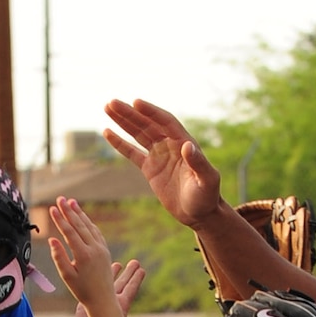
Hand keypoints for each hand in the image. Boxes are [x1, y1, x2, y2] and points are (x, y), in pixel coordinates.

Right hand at [47, 197, 120, 308]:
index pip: (70, 232)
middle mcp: (94, 249)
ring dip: (80, 214)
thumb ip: (59, 257)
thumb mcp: (67, 276)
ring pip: (89, 227)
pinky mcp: (105, 251)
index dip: (60, 219)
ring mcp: (102, 249)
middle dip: (69, 211)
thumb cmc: (82, 291)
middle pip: (79, 225)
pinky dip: (88, 223)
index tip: (52, 208)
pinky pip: (96, 233)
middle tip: (60, 198)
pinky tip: (83, 217)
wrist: (103, 300)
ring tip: (71, 202)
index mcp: (83, 255)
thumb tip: (52, 240)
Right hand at [71, 256, 157, 316]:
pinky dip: (92, 279)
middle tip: (135, 261)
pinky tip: (93, 271)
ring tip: (117, 263)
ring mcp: (98, 303)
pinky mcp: (86, 305)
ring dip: (111, 274)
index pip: (130, 289)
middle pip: (121, 283)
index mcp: (121, 307)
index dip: (136, 279)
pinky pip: (90, 288)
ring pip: (106, 284)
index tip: (141, 269)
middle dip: (127, 272)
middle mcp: (111, 303)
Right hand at [103, 98, 223, 227]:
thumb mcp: (207, 180)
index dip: (151, 112)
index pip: (165, 122)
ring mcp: (159, 155)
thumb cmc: (207, 197)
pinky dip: (120, 143)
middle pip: (147, 124)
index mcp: (183, 142)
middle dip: (130, 113)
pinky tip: (107, 132)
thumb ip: (198, 163)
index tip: (135, 103)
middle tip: (111, 103)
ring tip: (107, 107)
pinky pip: (132, 153)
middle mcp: (170, 145)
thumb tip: (187, 145)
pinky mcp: (150, 169)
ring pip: (138, 134)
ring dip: (123, 121)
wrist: (200, 214)